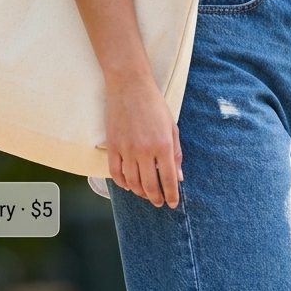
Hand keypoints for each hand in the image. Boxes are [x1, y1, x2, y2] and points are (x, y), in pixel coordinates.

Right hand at [105, 77, 182, 206]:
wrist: (130, 86)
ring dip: (140, 192)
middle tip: (159, 203)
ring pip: (132, 182)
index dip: (171, 195)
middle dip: (155, 198)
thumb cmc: (154, 105)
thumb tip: (178, 177)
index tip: (172, 204)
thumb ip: (176, 154)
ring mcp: (126, 149)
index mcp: (163, 145)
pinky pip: (115, 172)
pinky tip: (128, 185)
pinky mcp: (112, 145)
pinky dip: (122, 183)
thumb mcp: (172, 127)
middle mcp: (145, 150)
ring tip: (145, 194)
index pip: (168, 179)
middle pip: (149, 185)